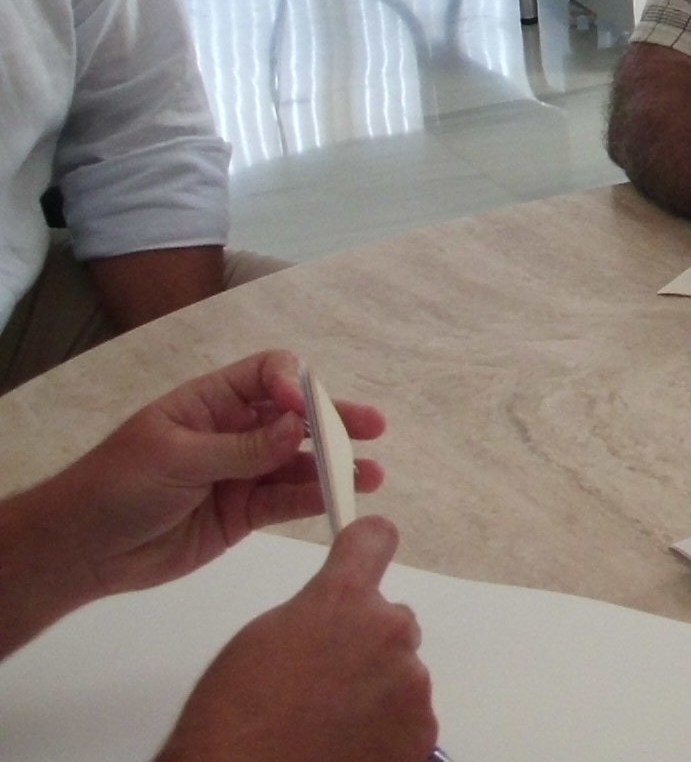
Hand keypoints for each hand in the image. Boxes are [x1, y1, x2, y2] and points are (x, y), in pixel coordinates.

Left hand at [46, 350, 385, 608]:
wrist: (81, 551)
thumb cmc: (116, 487)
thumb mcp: (174, 458)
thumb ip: (239, 448)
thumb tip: (297, 427)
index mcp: (211, 403)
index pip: (267, 374)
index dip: (293, 384)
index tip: (304, 410)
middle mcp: (234, 432)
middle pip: (294, 416)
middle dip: (334, 420)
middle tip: (373, 427)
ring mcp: (241, 473)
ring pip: (298, 462)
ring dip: (335, 465)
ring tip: (372, 475)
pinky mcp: (244, 514)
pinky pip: (286, 502)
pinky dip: (315, 500)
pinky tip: (343, 499)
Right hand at [159, 516, 437, 761]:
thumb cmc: (235, 722)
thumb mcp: (259, 640)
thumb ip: (312, 613)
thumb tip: (329, 619)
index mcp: (342, 600)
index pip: (374, 541)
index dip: (366, 547)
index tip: (368, 548)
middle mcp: (387, 632)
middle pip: (390, 623)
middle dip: (365, 644)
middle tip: (325, 681)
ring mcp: (410, 684)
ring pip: (400, 673)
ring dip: (374, 689)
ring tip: (326, 721)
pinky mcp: (421, 731)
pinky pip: (408, 717)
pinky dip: (385, 728)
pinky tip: (344, 743)